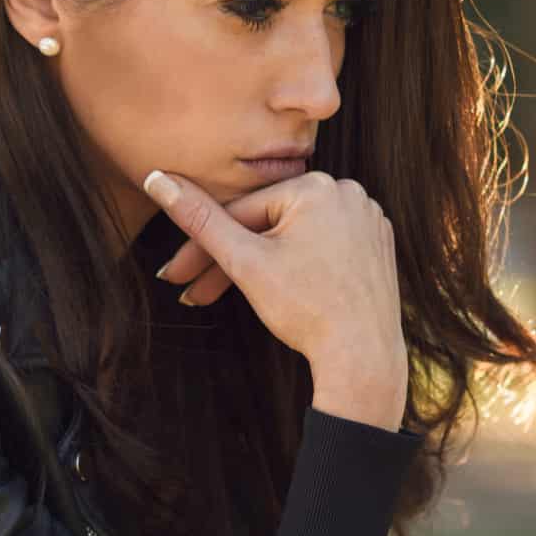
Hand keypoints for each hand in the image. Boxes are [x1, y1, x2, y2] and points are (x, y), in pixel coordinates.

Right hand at [142, 169, 407, 429]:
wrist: (362, 357)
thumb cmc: (306, 309)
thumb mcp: (244, 261)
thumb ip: (199, 219)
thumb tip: (157, 179)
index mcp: (315, 185)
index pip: (241, 212)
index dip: (200, 247)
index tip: (174, 276)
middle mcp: (348, 192)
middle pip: (268, 224)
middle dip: (229, 261)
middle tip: (194, 293)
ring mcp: (367, 217)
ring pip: (294, 235)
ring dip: (260, 263)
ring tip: (232, 297)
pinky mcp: (377, 243)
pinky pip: (323, 245)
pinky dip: (299, 263)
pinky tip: (283, 291)